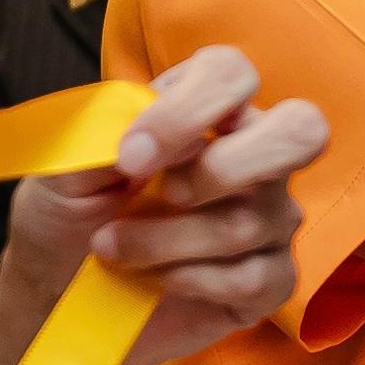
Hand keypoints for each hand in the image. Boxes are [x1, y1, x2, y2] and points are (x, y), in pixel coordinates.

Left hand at [3, 47, 329, 364]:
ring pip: (249, 221)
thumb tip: (143, 146)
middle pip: (301, 131)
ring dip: (162, 241)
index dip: (190, 108)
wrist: (63, 290)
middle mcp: (255, 159)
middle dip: (228, 166)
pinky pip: (253, 277)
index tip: (131, 155)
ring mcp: (271, 219)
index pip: (231, 74)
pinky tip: (155, 280)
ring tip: (111, 248)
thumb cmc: (73, 216)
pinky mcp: (272, 279)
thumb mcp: (68, 168)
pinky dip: (189, 280)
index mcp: (207, 114)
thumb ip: (103, 139)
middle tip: (167, 193)